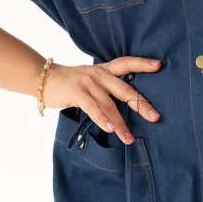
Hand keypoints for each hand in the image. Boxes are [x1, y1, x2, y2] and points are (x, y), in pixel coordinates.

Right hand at [43, 55, 162, 144]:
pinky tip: (110, 129)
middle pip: (124, 90)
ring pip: (109, 105)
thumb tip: (126, 103)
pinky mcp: (77, 93)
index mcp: (104, 69)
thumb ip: (106, 87)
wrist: (44, 78)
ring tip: (128, 138)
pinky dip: (102, 119)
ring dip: (120, 124)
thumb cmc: (70, 82)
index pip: (126, 63)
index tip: (159, 65)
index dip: (142, 63)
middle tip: (155, 116)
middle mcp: (99, 75)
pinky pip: (93, 108)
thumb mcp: (90, 79)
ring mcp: (88, 83)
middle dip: (140, 104)